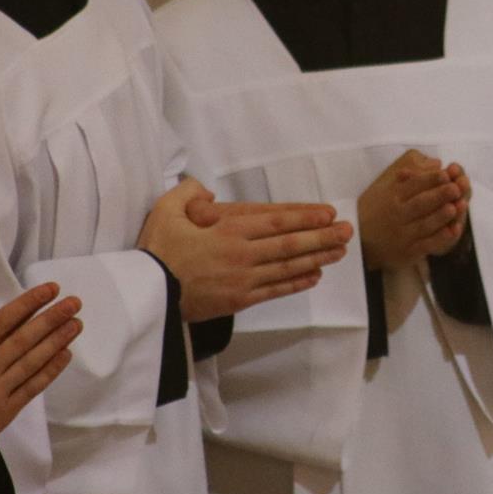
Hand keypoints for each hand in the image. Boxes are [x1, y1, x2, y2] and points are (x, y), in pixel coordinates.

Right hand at [0, 283, 82, 461]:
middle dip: (52, 318)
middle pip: (26, 338)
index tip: (50, 290)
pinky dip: (50, 370)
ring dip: (57, 341)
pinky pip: (32, 387)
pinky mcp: (4, 411)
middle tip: (74, 302)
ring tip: (76, 324)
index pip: (4, 320)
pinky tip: (65, 356)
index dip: (29, 303)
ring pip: (33, 361)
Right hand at [139, 177, 353, 321]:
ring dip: (317, 259)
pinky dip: (296, 283)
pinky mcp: (238, 301)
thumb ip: (189, 192)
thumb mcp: (166, 209)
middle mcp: (242, 255)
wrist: (145, 295)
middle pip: (291, 244)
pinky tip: (314, 276)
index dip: (306, 217)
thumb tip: (207, 193)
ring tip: (340, 252)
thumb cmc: (155, 250)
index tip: (328, 213)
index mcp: (228, 231)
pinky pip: (274, 291)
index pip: (277, 221)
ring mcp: (243, 280)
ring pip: (288, 268)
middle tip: (348, 231)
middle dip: (322, 237)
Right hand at [357, 151, 468, 271]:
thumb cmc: (375, 210)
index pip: (413, 185)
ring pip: (424, 224)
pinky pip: (426, 245)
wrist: (359, 241)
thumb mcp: (383, 186)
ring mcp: (402, 235)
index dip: (430, 180)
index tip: (445, 174)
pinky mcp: (408, 252)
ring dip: (441, 216)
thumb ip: (411, 173)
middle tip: (455, 188)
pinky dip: (440, 238)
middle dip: (439, 195)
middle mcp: (397, 215)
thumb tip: (436, 162)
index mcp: (392, 196)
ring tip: (456, 207)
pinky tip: (453, 231)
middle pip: (420, 204)